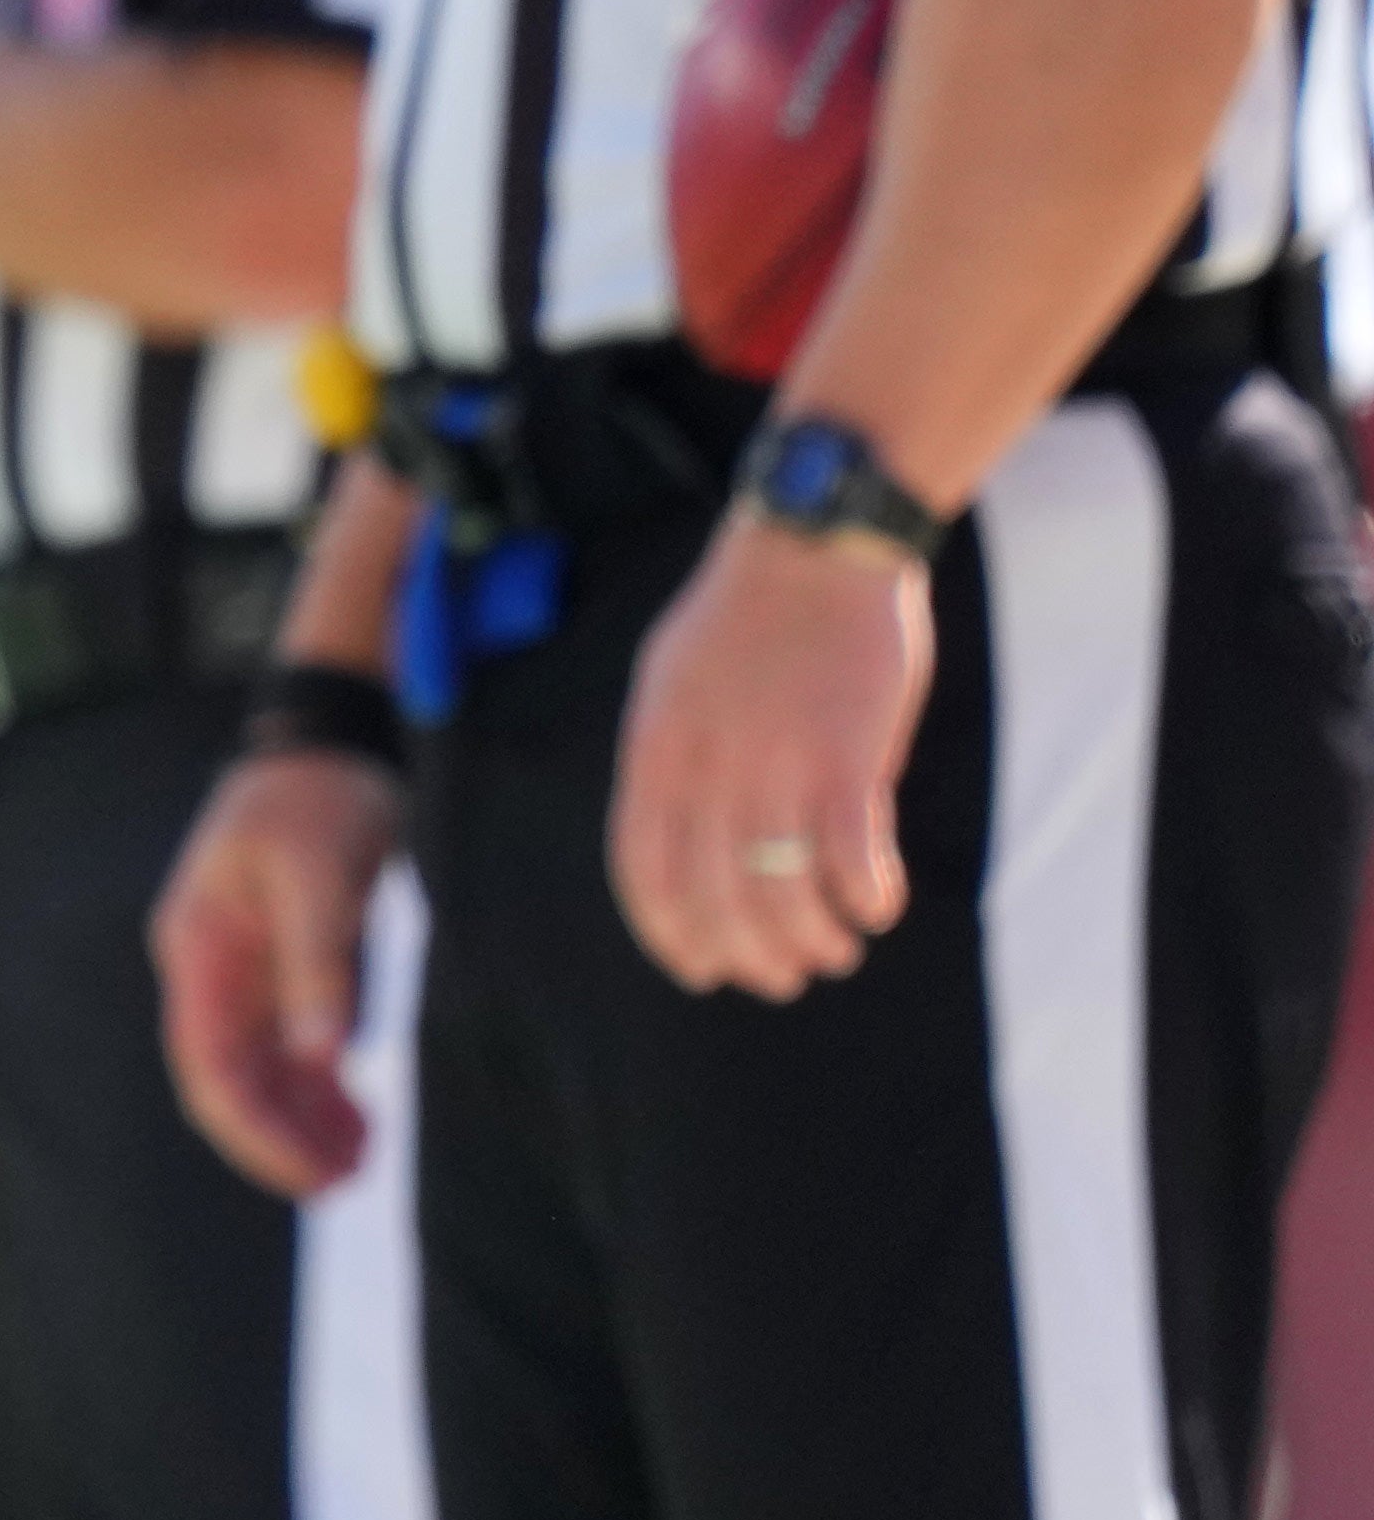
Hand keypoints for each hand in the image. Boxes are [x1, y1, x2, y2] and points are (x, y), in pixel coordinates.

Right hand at [153, 748, 400, 1194]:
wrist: (329, 742)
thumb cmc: (319, 801)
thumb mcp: (322, 879)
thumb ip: (319, 968)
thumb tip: (324, 1058)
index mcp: (199, 948)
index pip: (210, 1067)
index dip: (256, 1132)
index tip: (314, 1174)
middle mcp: (206, 967)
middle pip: (226, 1080)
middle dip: (278, 1139)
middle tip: (346, 1183)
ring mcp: (238, 969)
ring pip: (255, 1071)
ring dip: (299, 1120)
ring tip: (360, 1161)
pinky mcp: (275, 964)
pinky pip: (283, 1045)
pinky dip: (314, 1086)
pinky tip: (356, 1113)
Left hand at [611, 519, 927, 995]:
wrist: (812, 544)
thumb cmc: (749, 615)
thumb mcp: (676, 683)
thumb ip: (679, 759)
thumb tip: (693, 836)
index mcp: (655, 746)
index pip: (642, 869)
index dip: (670, 933)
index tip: (701, 969)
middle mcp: (706, 764)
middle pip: (713, 898)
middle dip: (748, 956)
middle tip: (783, 975)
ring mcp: (774, 760)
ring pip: (782, 894)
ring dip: (811, 940)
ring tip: (835, 948)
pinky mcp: (846, 754)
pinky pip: (853, 859)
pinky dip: (866, 897)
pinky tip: (877, 904)